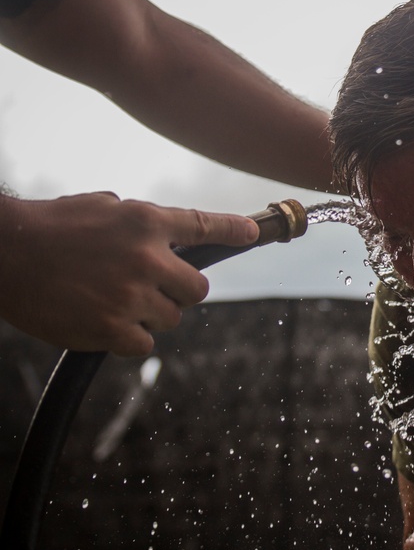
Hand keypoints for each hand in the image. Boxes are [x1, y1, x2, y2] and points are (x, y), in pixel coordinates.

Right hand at [0, 192, 258, 355]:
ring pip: (171, 317)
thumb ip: (140, 221)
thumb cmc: (49, 226)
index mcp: (146, 222)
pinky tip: (106, 323)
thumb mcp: (102, 207)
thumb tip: (164, 232)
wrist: (4, 254)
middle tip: (158, 288)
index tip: (253, 233)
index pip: (206, 226)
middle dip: (182, 290)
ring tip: (116, 301)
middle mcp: (147, 258)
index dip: (235, 230)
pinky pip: (144, 343)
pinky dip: (130, 337)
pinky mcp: (112, 329)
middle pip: (198, 289)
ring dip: (152, 313)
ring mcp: (132, 296)